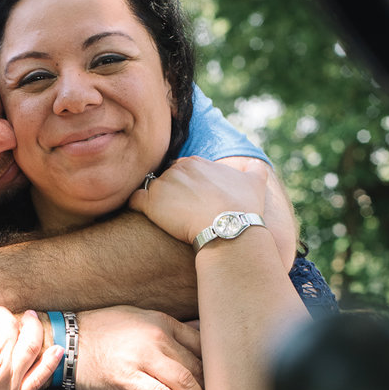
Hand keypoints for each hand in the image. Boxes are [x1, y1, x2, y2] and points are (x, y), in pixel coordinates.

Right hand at [76, 307, 204, 389]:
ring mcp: (142, 357)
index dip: (214, 364)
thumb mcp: (136, 318)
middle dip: (211, 385)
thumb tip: (190, 341)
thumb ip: (163, 330)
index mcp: (161, 321)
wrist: (66, 342)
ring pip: (183, 380)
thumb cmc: (100, 331)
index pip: (200, 343)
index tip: (222, 380)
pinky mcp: (128, 378)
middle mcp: (156, 337)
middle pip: (195, 364)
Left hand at [129, 155, 270, 247]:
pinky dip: (135, 206)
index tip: (189, 201)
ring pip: (150, 188)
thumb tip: (255, 165)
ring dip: (154, 201)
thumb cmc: (242, 207)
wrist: (228, 226)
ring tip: (160, 218)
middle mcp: (178, 168)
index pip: (183, 170)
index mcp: (197, 162)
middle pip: (166, 178)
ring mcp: (162, 185)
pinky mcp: (150, 203)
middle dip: (169, 192)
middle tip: (176, 211)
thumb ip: (254, 170)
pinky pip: (133, 200)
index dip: (185, 186)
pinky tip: (141, 217)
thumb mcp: (255, 183)